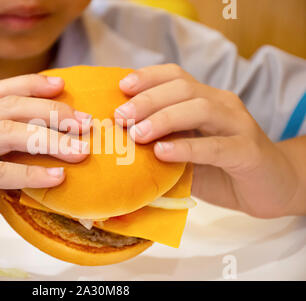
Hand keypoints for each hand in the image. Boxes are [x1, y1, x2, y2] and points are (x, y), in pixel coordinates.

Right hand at [0, 74, 91, 266]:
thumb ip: (8, 168)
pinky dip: (28, 174)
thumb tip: (52, 169)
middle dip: (51, 111)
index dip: (32, 84)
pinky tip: (55, 177)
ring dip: (48, 140)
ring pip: (4, 132)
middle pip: (9, 107)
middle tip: (84, 123)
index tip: (63, 86)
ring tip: (79, 150)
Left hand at [114, 64, 301, 217]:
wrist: (269, 188)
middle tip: (121, 117)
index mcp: (205, 99)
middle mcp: (222, 105)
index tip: (121, 87)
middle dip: (147, 100)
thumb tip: (119, 144)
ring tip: (136, 134)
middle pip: (183, 89)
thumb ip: (162, 143)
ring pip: (199, 108)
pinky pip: (215, 146)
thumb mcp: (185, 152)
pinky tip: (163, 152)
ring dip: (163, 119)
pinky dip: (186, 147)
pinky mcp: (248, 152)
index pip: (176, 76)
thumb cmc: (220, 169)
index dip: (148, 77)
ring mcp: (238, 125)